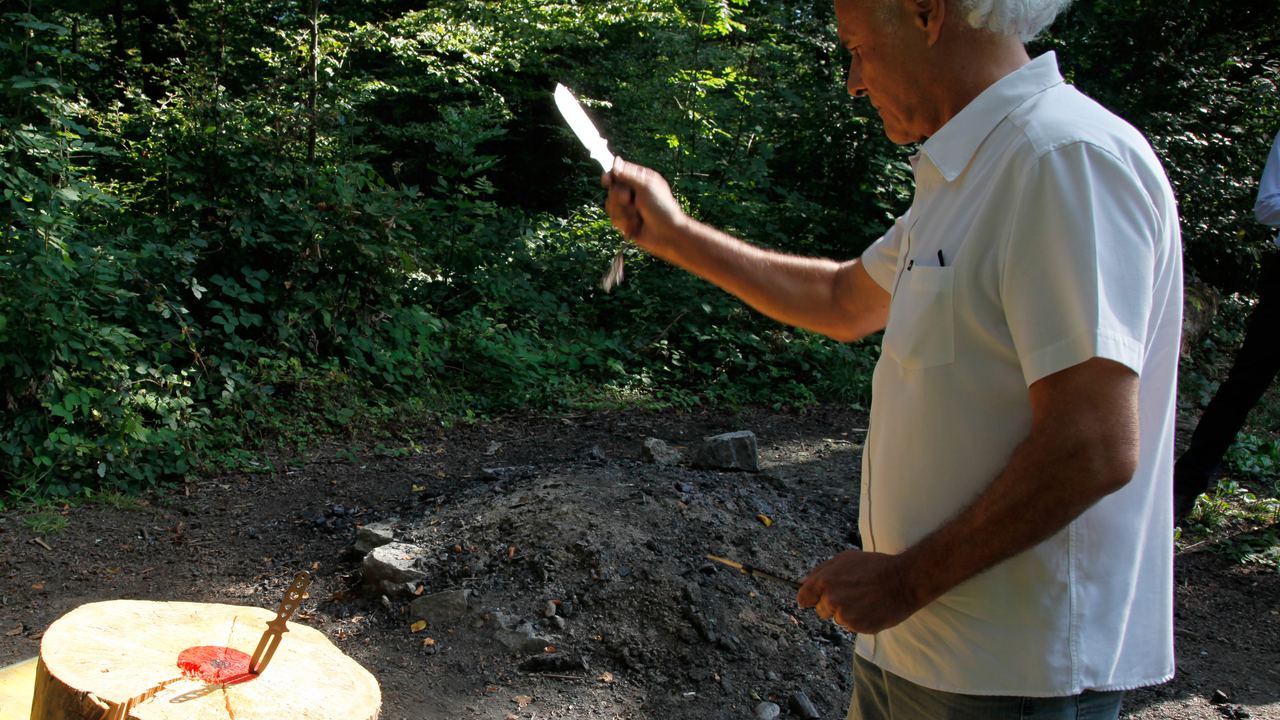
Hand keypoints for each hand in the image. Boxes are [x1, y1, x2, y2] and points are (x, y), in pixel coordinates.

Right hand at [601, 157, 685, 253]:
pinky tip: (635, 225)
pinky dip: (624, 222)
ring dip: (623, 211)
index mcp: (641, 179)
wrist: (667, 234)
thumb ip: (627, 175)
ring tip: (637, 215)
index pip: (619, 172)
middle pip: (612, 189)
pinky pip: (613, 218)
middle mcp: (634, 192)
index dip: (611, 175)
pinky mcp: (625, 221)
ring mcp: (629, 207)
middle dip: (619, 196)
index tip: (606, 180)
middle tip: (632, 200)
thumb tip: (615, 163)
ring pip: (610, 204)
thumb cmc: (661, 208)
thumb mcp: (645, 186)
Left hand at [796, 549, 925, 633]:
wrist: (904, 580)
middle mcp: (832, 600)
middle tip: (851, 594)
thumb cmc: (874, 566)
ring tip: (865, 599)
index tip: (816, 598)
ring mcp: (845, 615)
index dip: (810, 598)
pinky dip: (859, 620)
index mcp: (824, 581)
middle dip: (831, 605)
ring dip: (847, 613)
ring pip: (837, 619)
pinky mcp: (858, 627)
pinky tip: (871, 608)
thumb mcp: (845, 559)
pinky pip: (851, 627)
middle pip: (820, 611)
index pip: (803, 598)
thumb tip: (800, 582)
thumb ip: (820, 571)